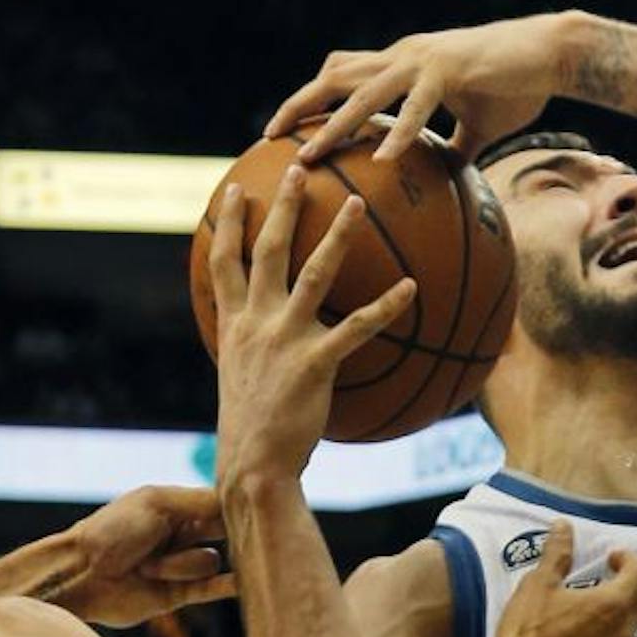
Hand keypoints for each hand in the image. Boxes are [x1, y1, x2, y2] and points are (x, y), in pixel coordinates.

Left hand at [55, 487, 236, 627]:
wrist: (80, 574)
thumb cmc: (111, 531)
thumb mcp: (156, 504)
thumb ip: (200, 501)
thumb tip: (239, 500)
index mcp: (177, 508)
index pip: (221, 505)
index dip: (236, 508)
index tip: (252, 508)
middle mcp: (183, 535)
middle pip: (225, 533)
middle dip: (228, 534)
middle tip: (229, 537)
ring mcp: (181, 564)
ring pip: (210, 563)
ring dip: (181, 564)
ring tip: (148, 568)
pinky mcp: (178, 594)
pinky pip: (212, 589)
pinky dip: (227, 586)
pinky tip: (242, 582)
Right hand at [207, 168, 417, 480]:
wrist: (251, 467)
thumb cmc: (252, 430)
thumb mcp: (243, 380)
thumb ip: (255, 351)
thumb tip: (272, 344)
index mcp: (234, 326)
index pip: (225, 263)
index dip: (227, 224)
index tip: (234, 190)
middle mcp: (256, 324)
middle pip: (267, 251)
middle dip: (280, 206)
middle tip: (297, 168)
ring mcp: (284, 340)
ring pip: (312, 274)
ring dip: (337, 235)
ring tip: (357, 203)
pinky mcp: (315, 363)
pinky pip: (357, 327)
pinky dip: (385, 305)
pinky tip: (410, 287)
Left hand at [262, 12, 574, 163]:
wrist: (552, 53)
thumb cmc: (515, 85)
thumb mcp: (477, 125)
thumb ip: (454, 147)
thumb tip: (444, 179)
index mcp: (403, 64)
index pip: (342, 74)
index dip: (310, 97)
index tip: (283, 129)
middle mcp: (403, 56)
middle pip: (335, 77)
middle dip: (299, 106)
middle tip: (269, 138)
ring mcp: (423, 60)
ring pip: (365, 93)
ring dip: (333, 125)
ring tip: (310, 156)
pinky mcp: (449, 69)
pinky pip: (417, 107)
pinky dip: (398, 133)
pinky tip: (383, 161)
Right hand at [489, 522, 636, 636]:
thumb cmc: (528, 632)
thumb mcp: (539, 584)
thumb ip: (557, 553)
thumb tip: (564, 526)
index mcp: (612, 605)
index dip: (629, 560)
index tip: (611, 557)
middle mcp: (622, 634)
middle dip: (630, 589)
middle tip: (606, 581)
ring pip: (627, 634)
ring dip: (615, 619)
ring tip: (587, 613)